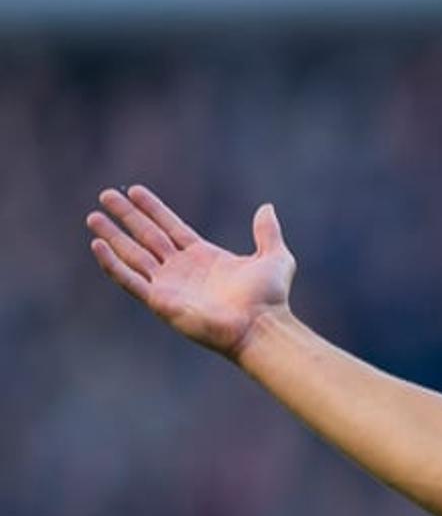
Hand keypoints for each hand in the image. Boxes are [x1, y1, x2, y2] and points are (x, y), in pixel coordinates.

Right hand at [88, 186, 294, 358]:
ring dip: (112, 236)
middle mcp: (182, 269)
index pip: (170, 226)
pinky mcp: (160, 301)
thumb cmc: (270, 298)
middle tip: (105, 195)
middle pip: (147, 236)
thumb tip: (267, 208)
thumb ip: (267, 233)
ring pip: (133, 254)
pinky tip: (98, 246)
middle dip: (126, 216)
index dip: (152, 209)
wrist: (261, 325)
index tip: (135, 190)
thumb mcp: (275, 257)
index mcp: (203, 256)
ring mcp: (169, 285)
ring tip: (92, 217)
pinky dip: (113, 264)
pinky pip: (130, 279)